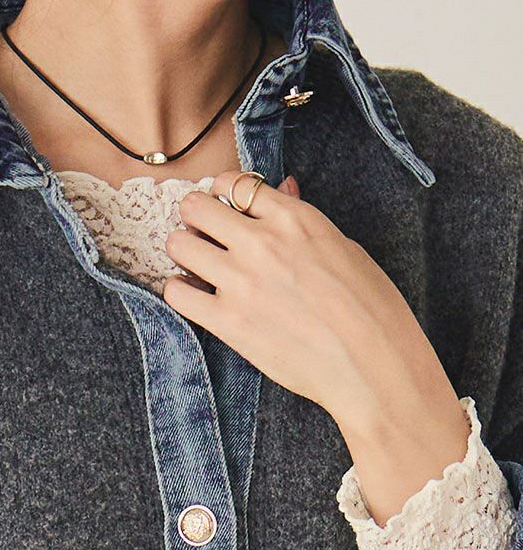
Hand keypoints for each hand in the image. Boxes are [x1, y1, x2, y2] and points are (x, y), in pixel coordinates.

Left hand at [163, 170, 470, 525]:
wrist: (373, 366)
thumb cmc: (371, 308)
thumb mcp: (344, 248)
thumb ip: (302, 219)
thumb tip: (282, 189)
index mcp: (293, 219)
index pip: (234, 183)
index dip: (223, 194)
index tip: (224, 208)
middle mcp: (261, 243)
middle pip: (195, 206)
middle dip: (194, 217)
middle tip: (203, 235)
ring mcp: (240, 281)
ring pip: (177, 244)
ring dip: (183, 252)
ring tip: (197, 267)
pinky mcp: (227, 321)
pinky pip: (175, 293)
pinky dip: (179, 291)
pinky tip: (195, 297)